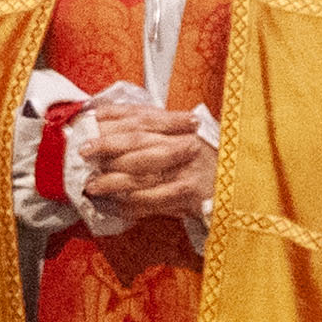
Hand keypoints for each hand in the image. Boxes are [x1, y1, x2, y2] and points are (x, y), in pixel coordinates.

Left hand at [74, 103, 216, 230]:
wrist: (238, 185)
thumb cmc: (203, 163)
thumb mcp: (181, 140)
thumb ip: (152, 133)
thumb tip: (106, 126)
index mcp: (178, 126)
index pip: (139, 116)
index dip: (111, 118)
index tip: (86, 120)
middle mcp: (182, 142)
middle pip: (138, 140)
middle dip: (107, 145)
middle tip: (83, 152)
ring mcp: (186, 168)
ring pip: (142, 171)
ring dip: (112, 179)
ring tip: (92, 185)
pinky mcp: (189, 193)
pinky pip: (153, 199)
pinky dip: (131, 203)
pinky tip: (115, 205)